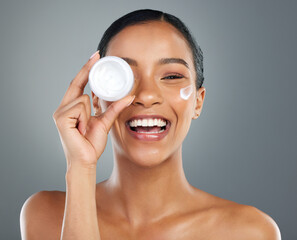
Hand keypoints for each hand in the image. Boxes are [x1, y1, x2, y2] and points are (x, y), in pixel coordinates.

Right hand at [52, 51, 134, 169]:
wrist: (85, 160)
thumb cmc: (91, 143)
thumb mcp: (104, 121)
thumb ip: (114, 108)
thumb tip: (129, 96)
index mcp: (72, 107)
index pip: (79, 84)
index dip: (86, 70)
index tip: (96, 56)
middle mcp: (63, 107)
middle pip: (78, 84)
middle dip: (87, 69)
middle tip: (97, 55)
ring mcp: (60, 112)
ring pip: (84, 98)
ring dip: (89, 113)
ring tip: (85, 127)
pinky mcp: (61, 118)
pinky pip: (81, 107)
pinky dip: (85, 117)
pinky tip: (80, 129)